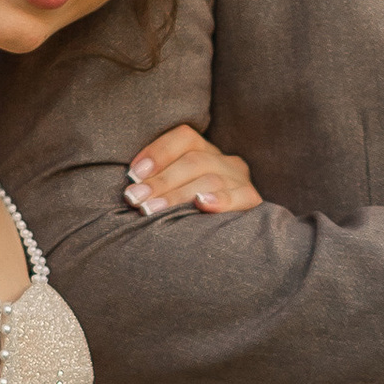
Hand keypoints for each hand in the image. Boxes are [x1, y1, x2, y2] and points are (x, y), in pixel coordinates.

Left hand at [124, 123, 259, 217]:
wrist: (228, 245)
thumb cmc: (186, 215)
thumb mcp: (172, 193)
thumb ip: (156, 184)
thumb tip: (131, 187)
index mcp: (204, 151)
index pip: (184, 138)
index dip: (158, 152)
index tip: (133, 175)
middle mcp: (224, 161)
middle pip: (193, 161)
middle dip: (160, 181)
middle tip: (134, 198)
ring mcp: (240, 179)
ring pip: (210, 178)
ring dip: (177, 195)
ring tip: (152, 209)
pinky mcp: (251, 199)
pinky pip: (239, 196)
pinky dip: (220, 199)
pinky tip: (202, 203)